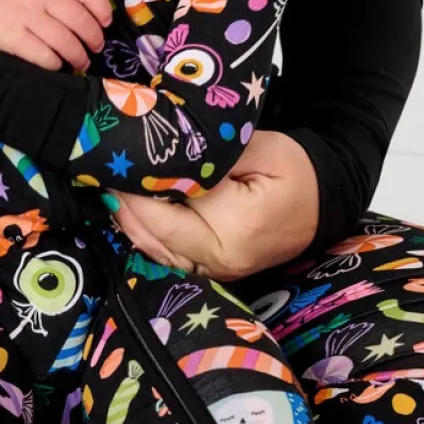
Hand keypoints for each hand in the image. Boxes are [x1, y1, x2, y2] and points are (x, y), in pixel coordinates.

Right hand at [0, 0, 112, 71]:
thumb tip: (93, 8)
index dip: (102, 8)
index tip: (106, 22)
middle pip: (79, 19)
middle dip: (94, 38)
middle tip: (96, 48)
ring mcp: (26, 17)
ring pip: (65, 41)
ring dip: (78, 56)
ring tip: (81, 62)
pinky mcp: (13, 39)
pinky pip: (44, 56)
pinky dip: (56, 64)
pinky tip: (57, 65)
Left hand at [110, 131, 319, 280]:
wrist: (322, 200)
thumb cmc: (293, 172)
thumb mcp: (259, 151)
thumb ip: (210, 158)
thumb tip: (163, 157)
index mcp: (231, 235)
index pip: (162, 218)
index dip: (131, 193)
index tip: (111, 163)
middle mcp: (218, 263)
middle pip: (151, 239)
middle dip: (121, 206)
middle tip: (100, 171)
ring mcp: (213, 272)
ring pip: (153, 251)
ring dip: (128, 220)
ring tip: (109, 185)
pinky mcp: (208, 269)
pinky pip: (166, 253)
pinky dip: (144, 231)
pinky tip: (129, 206)